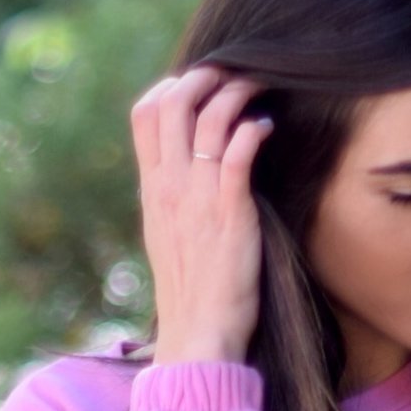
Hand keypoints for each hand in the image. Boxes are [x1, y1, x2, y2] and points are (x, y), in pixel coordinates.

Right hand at [131, 65, 273, 366]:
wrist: (198, 336)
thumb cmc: (191, 294)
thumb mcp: (167, 237)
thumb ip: (173, 198)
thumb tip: (187, 169)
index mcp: (152, 189)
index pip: (145, 113)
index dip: (171, 85)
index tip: (199, 85)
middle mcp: (170, 186)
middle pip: (173, 102)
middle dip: (206, 76)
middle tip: (234, 73)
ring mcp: (198, 196)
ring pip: (210, 118)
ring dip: (237, 93)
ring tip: (258, 90)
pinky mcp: (231, 211)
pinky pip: (239, 151)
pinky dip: (253, 130)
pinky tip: (266, 130)